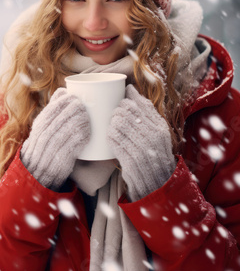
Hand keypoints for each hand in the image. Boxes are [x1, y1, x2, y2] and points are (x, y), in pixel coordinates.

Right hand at [21, 88, 89, 188]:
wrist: (36, 169)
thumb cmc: (43, 143)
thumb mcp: (42, 125)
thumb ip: (52, 109)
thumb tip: (63, 91)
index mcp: (41, 122)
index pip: (58, 103)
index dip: (70, 99)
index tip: (77, 99)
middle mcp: (47, 131)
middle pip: (70, 112)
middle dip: (81, 109)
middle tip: (86, 110)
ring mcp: (55, 143)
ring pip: (76, 125)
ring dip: (85, 121)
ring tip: (87, 122)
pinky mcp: (64, 155)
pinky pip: (79, 140)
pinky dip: (85, 135)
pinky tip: (87, 134)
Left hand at [107, 84, 175, 199]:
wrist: (156, 181)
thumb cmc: (154, 152)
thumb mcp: (158, 131)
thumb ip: (147, 112)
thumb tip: (130, 89)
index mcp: (159, 126)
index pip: (141, 104)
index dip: (128, 98)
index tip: (123, 97)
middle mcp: (152, 134)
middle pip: (127, 110)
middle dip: (118, 110)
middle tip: (116, 114)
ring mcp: (141, 146)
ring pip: (118, 122)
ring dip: (112, 122)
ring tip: (113, 126)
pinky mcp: (129, 157)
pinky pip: (114, 138)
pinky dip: (110, 135)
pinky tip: (111, 137)